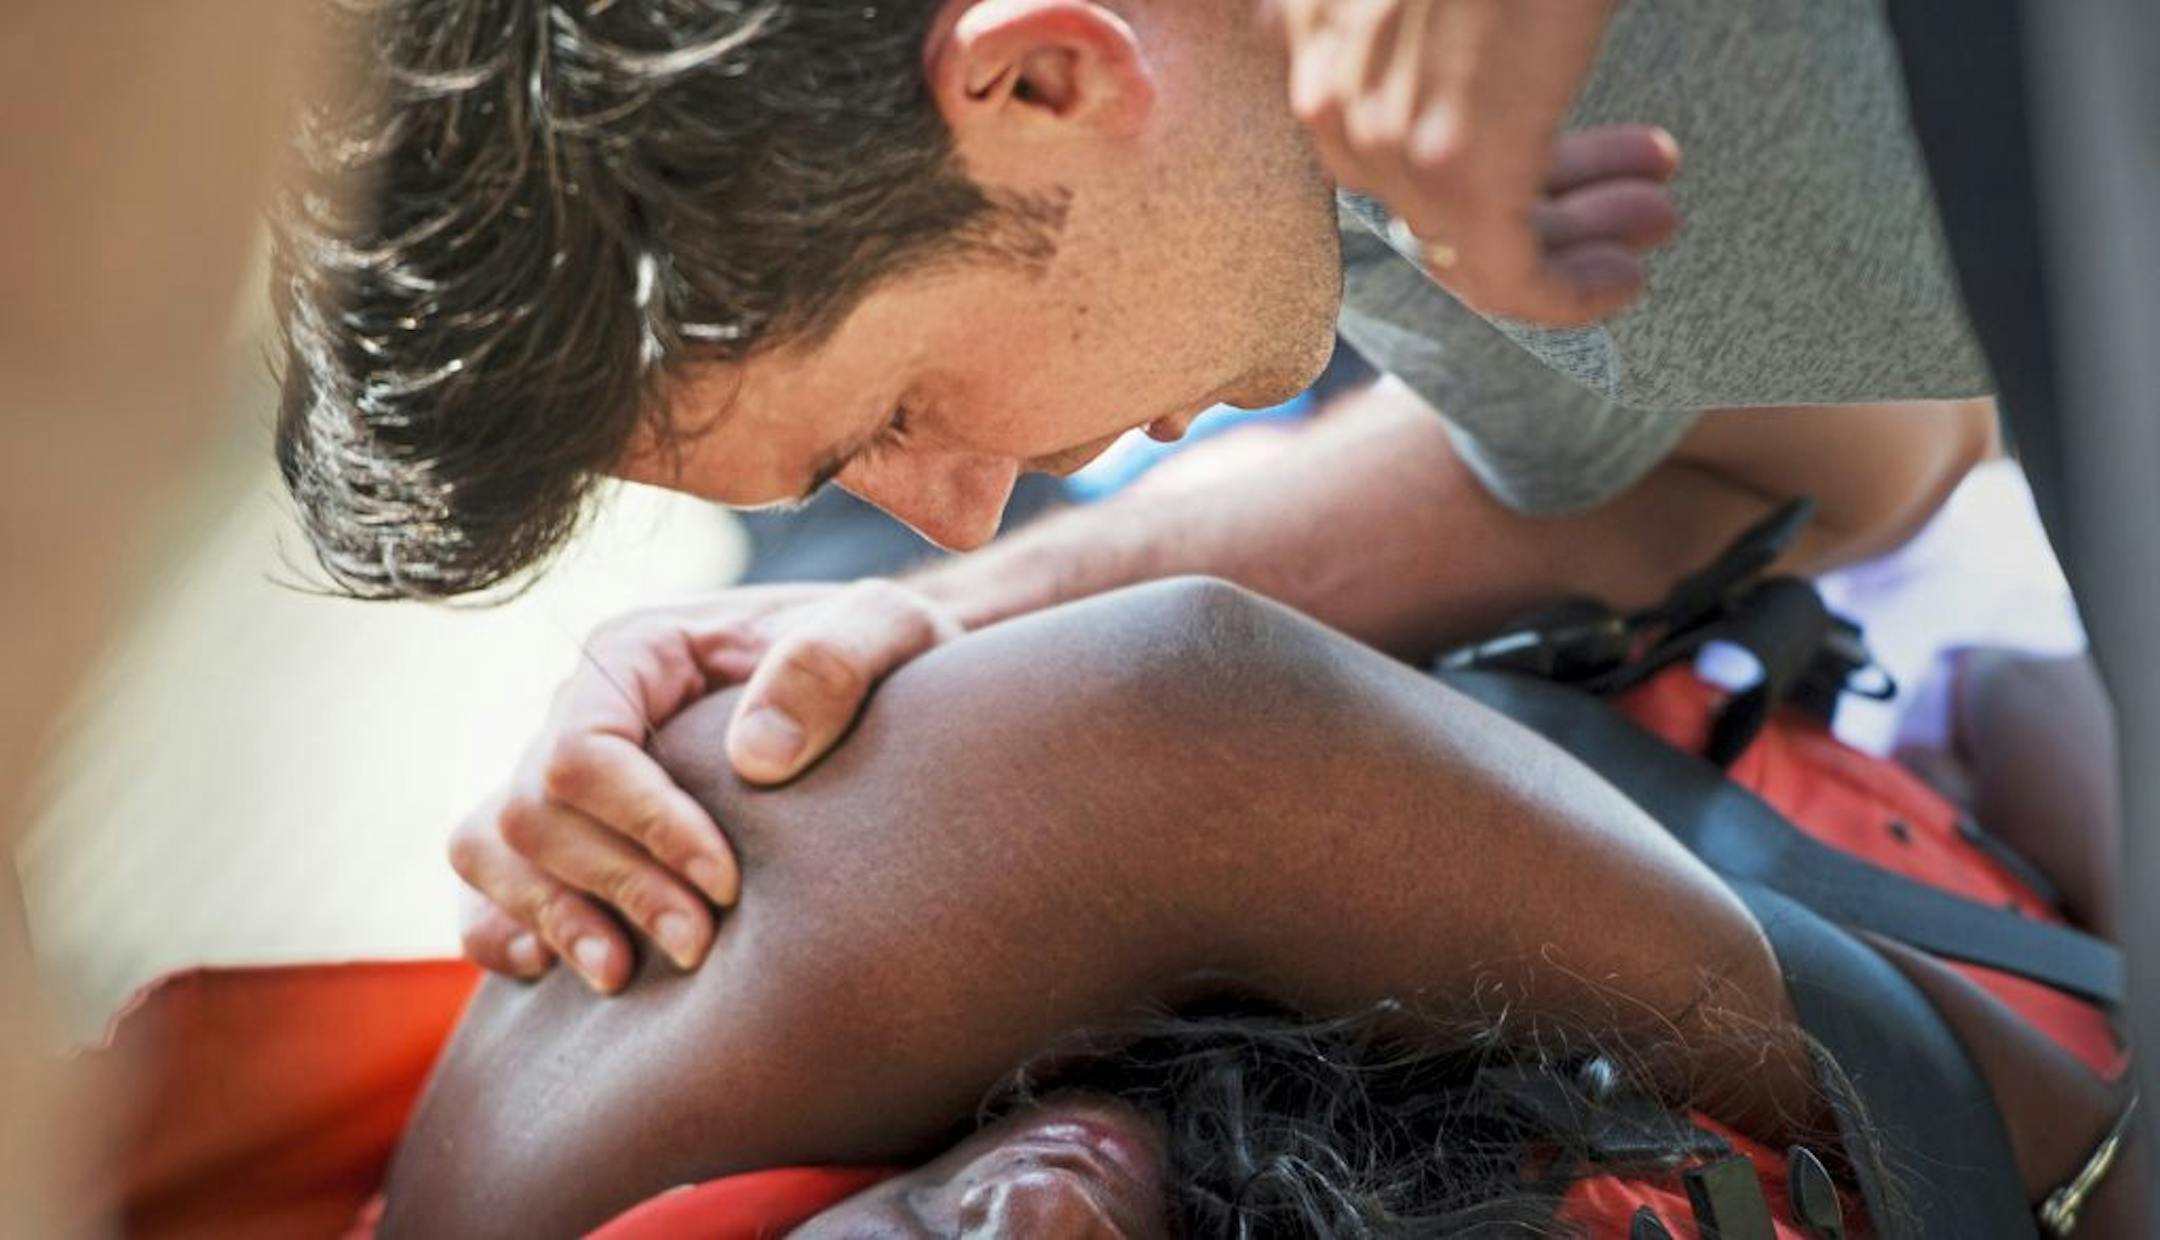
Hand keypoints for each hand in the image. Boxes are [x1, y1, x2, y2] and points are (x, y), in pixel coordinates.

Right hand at [449, 580, 963, 991]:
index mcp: (638, 650)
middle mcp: (582, 707)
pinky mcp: (566, 832)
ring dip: (549, 918)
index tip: (727, 883)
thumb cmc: (886, 656)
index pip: (585, 750)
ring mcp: (562, 773)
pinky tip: (556, 969)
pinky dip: (501, 927)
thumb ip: (832, 664)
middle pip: (532, 812)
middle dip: (613, 888)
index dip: (643, 827)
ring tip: (624, 976)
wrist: (889, 689)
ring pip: (490, 848)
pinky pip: (485, 881)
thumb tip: (755, 758)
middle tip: (702, 947)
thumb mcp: (886, 629)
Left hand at [1268, 0, 1680, 324]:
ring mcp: (1383, 132)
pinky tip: (1622, 281)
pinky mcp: (1453, 165)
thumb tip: (1467, 70)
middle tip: (1641, 197)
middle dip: (1549, 198)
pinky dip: (1565, 293)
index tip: (1569, 160)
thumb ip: (1422, 42)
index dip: (1489, 160)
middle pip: (1430, 195)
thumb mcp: (1439, 4)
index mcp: (1304, 32)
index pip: (1385, 145)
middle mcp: (1326, 91)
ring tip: (1656, 216)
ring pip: (1472, 236)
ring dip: (1576, 234)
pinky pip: (1502, 276)